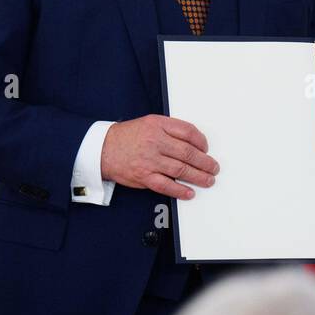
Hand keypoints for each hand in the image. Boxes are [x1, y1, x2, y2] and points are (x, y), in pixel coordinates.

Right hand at [99, 114, 218, 200]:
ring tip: (208, 180)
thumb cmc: (127, 136)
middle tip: (213, 167)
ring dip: (198, 177)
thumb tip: (193, 142)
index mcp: (158, 126)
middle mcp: (155, 142)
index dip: (202, 141)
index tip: (206, 149)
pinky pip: (166, 185)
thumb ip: (170, 129)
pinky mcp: (144, 176)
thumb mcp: (150, 123)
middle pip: (188, 152)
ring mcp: (150, 160)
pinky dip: (180, 190)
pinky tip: (189, 192)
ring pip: (181, 169)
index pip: (188, 132)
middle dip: (205, 162)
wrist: (102, 149)